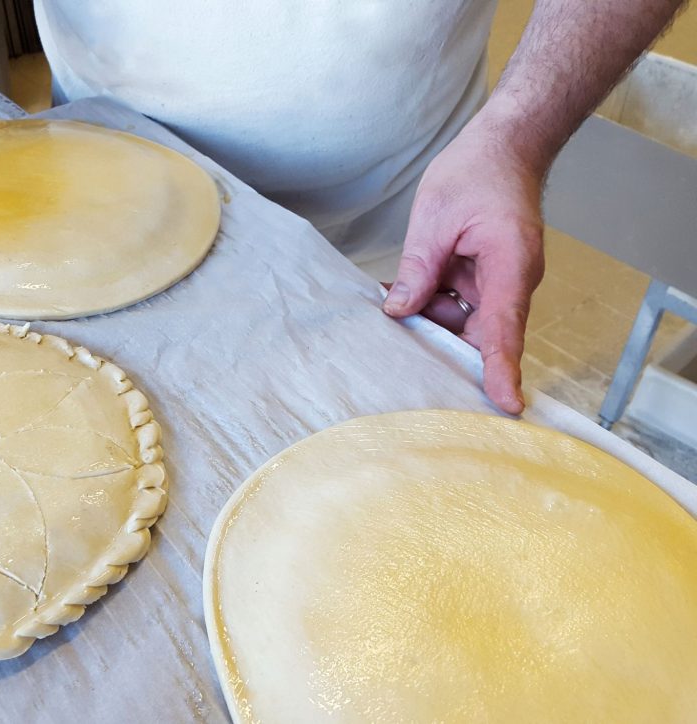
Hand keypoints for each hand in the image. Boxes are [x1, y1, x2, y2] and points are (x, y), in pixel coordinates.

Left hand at [382, 114, 545, 414]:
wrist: (503, 146)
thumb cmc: (477, 173)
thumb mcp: (434, 220)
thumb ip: (418, 269)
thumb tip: (398, 312)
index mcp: (509, 266)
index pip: (505, 330)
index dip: (503, 370)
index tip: (507, 405)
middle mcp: (510, 282)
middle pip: (481, 337)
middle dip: (443, 350)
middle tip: (404, 368)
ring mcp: (497, 283)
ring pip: (463, 324)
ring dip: (429, 323)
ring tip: (391, 318)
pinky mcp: (482, 280)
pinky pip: (456, 305)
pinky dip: (429, 305)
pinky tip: (400, 300)